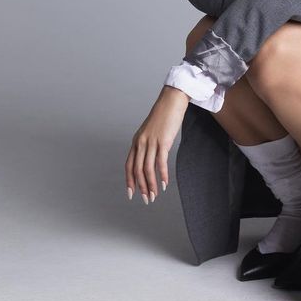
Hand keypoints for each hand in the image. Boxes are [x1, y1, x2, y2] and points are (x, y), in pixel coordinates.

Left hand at [125, 86, 189, 203]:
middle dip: (141, 187)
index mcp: (136, 141)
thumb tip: (150, 157)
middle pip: (137, 170)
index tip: (131, 193)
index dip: (129, 181)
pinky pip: (160, 163)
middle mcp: (141, 143)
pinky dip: (162, 175)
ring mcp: (151, 142)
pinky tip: (165, 184)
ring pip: (147, 169)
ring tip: (155, 196)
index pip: (129, 165)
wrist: (171, 101)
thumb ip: (148, 143)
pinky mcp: (163, 142)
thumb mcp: (151, 131)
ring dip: (151, 185)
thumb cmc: (163, 115)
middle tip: (146, 199)